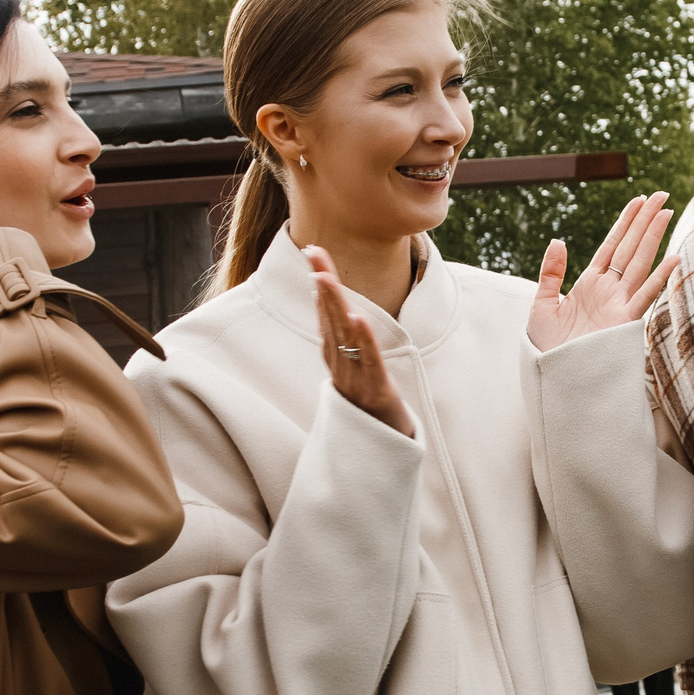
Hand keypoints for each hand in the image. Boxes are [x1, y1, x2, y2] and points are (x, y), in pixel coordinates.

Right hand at [305, 246, 417, 438]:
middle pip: (330, 317)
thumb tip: (329, 298)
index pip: (325, 310)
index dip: (320, 279)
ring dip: (336, 307)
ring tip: (328, 279)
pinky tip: (359, 320)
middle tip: (314, 253)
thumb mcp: (351, 363)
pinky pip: (368, 362)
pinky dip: (364, 341)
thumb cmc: (366, 399)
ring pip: (345, 336)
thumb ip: (340, 333)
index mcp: (334, 353)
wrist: (380, 445)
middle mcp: (339, 362)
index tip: (313, 250)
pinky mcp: (375, 391)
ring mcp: (354, 377)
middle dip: (323, 283)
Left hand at [526, 192, 677, 351]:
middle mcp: (608, 291)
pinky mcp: (624, 323)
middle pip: (630, 247)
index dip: (625, 222)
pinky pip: (645, 296)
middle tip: (661, 195)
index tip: (638, 201)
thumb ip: (551, 273)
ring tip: (666, 212)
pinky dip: (659, 278)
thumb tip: (558, 241)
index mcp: (589, 284)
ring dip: (653, 237)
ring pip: (640, 263)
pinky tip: (673, 258)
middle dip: (645, 221)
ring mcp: (618, 305)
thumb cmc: (546, 349)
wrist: (551, 377)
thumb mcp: (542, 305)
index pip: (611, 245)